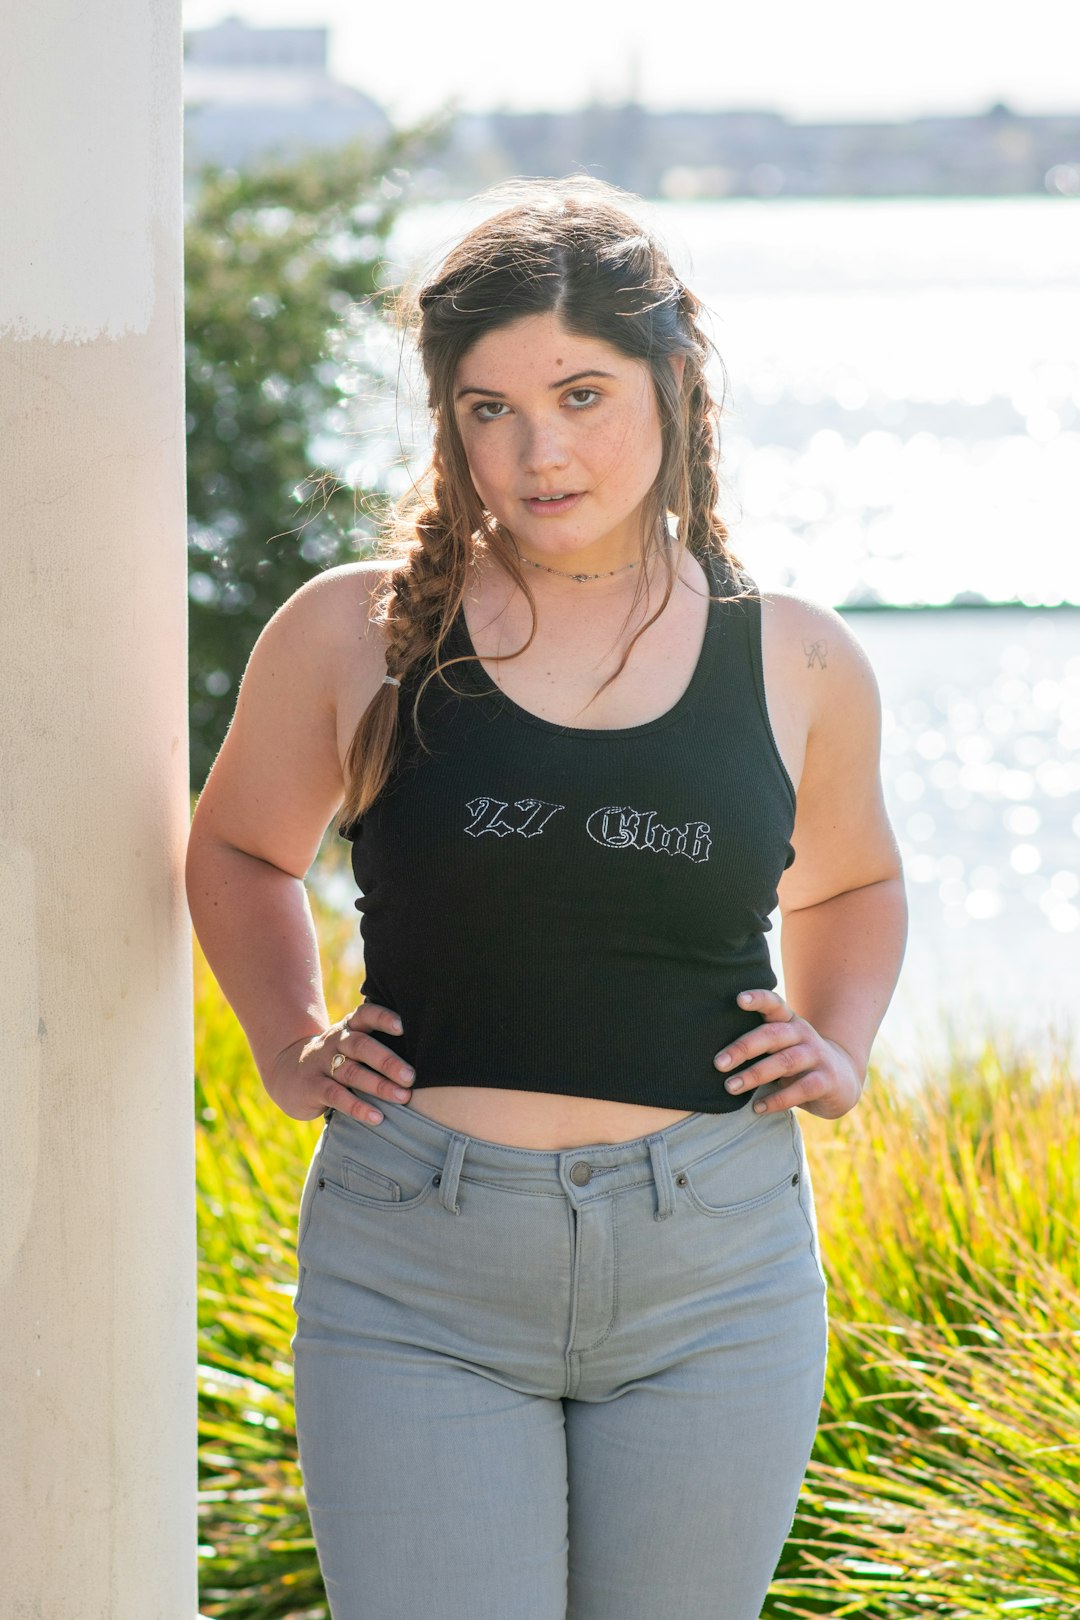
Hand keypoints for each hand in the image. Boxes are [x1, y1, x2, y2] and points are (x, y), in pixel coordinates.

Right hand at [264, 1001, 414, 1124]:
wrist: (285, 1072)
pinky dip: (357, 1107)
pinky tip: (376, 1116)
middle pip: (361, 1046)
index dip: (383, 1018)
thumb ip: (377, 1045)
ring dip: (378, 1085)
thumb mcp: (350, 1046)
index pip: (365, 1015)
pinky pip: (336, 1096)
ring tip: (402, 1097)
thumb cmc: (334, 1059)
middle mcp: (335, 1042)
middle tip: (411, 1076)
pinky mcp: (312, 1087)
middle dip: (388, 1061)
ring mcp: (321, 1064)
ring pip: (351, 1072)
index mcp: (348, 1028)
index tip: (403, 1027)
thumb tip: (427, 1055)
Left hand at [713, 988, 863, 1119]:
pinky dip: (778, 1099)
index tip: (738, 999)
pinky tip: (757, 1108)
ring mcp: (817, 1056)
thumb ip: (757, 1042)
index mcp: (789, 1021)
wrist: (841, 1079)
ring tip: (730, 1087)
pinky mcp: (826, 1080)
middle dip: (744, 1048)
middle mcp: (803, 1034)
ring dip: (755, 1074)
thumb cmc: (796, 1060)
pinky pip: (801, 1089)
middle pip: (773, 1035)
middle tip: (718, 1063)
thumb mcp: (780, 1045)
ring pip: (785, 1062)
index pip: (774, 1004)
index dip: (758, 999)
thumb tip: (713, 1055)